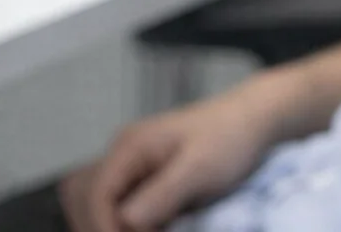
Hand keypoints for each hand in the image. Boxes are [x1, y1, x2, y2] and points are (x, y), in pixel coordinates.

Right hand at [60, 88, 274, 231]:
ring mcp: (132, 165)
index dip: (106, 229)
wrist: (254, 119)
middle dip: (104, 227)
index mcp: (130, 146)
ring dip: (111, 224)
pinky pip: (118, 205)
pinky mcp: (144, 178)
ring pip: (96, 205)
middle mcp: (123, 153)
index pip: (96, 196)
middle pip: (86, 202)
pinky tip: (155, 228)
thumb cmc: (230, 139)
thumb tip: (124, 223)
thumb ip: (160, 196)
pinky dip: (125, 222)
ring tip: (154, 229)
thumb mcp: (199, 170)